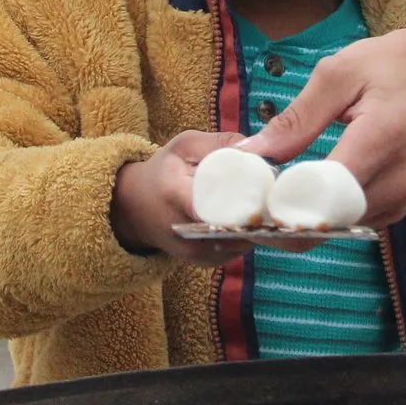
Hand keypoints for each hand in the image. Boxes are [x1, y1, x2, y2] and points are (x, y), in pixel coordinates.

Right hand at [110, 130, 257, 262]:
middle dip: (258, 211)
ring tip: (261, 204)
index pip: (219, 204)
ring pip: (242, 242)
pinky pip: (236, 250)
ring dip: (255, 225)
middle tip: (271, 193)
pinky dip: (246, 236)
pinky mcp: (203, 263)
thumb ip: (218, 142)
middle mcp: (185, 231)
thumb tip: (255, 147)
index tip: (266, 185)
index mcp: (176, 194)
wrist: (134, 209)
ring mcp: (195, 252)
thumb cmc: (163, 172)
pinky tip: (247, 220)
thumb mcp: (184, 147)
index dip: (248, 196)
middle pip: (236, 226)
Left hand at [243, 9, 405, 224]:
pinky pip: (353, 222)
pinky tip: (300, 195)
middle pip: (327, 224)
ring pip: (338, 229)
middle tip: (243, 200)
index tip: (244, 196)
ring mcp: (402, 200)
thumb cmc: (405, 62)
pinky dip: (324, 215)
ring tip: (265, 196)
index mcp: (379, 143)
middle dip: (282, 217)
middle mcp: (394, 184)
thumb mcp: (344, 72)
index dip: (279, 204)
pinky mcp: (402, 205)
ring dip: (300, 219)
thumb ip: (298, 117)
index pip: (322, 198)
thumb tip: (251, 153)